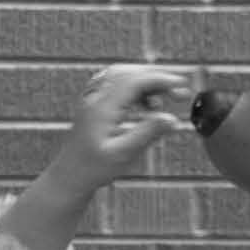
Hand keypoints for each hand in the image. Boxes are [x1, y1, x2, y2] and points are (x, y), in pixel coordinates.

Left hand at [50, 64, 195, 196]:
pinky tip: (146, 106)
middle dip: (156, 77)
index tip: (181, 86)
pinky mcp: (94, 106)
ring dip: (146, 82)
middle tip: (178, 91)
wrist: (69, 177)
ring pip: (122, 76)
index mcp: (102, 108)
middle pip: (128, 72)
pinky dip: (135, 90)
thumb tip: (171, 119)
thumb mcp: (123, 154)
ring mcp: (93, 100)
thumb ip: (147, 134)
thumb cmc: (93, 170)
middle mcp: (95, 99)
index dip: (160, 80)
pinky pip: (116, 85)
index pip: (134, 81)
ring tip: (162, 102)